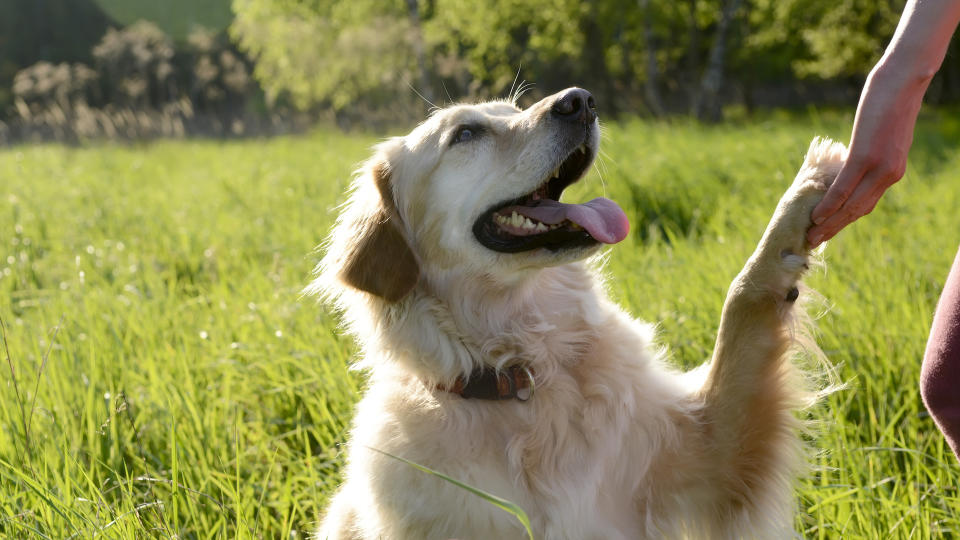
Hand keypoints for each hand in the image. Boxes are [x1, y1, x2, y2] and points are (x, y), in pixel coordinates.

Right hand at [806, 66, 925, 247]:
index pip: (867, 204)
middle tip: (815, 240)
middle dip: (835, 228)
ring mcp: (878, 167)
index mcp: (894, 171)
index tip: (828, 229)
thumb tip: (855, 158)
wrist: (904, 81)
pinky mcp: (865, 157)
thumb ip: (874, 150)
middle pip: (859, 210)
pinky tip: (816, 214)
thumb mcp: (885, 133)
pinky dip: (829, 204)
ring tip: (812, 234)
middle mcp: (890, 175)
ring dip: (830, 223)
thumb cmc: (892, 100)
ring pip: (851, 205)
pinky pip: (844, 188)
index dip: (845, 220)